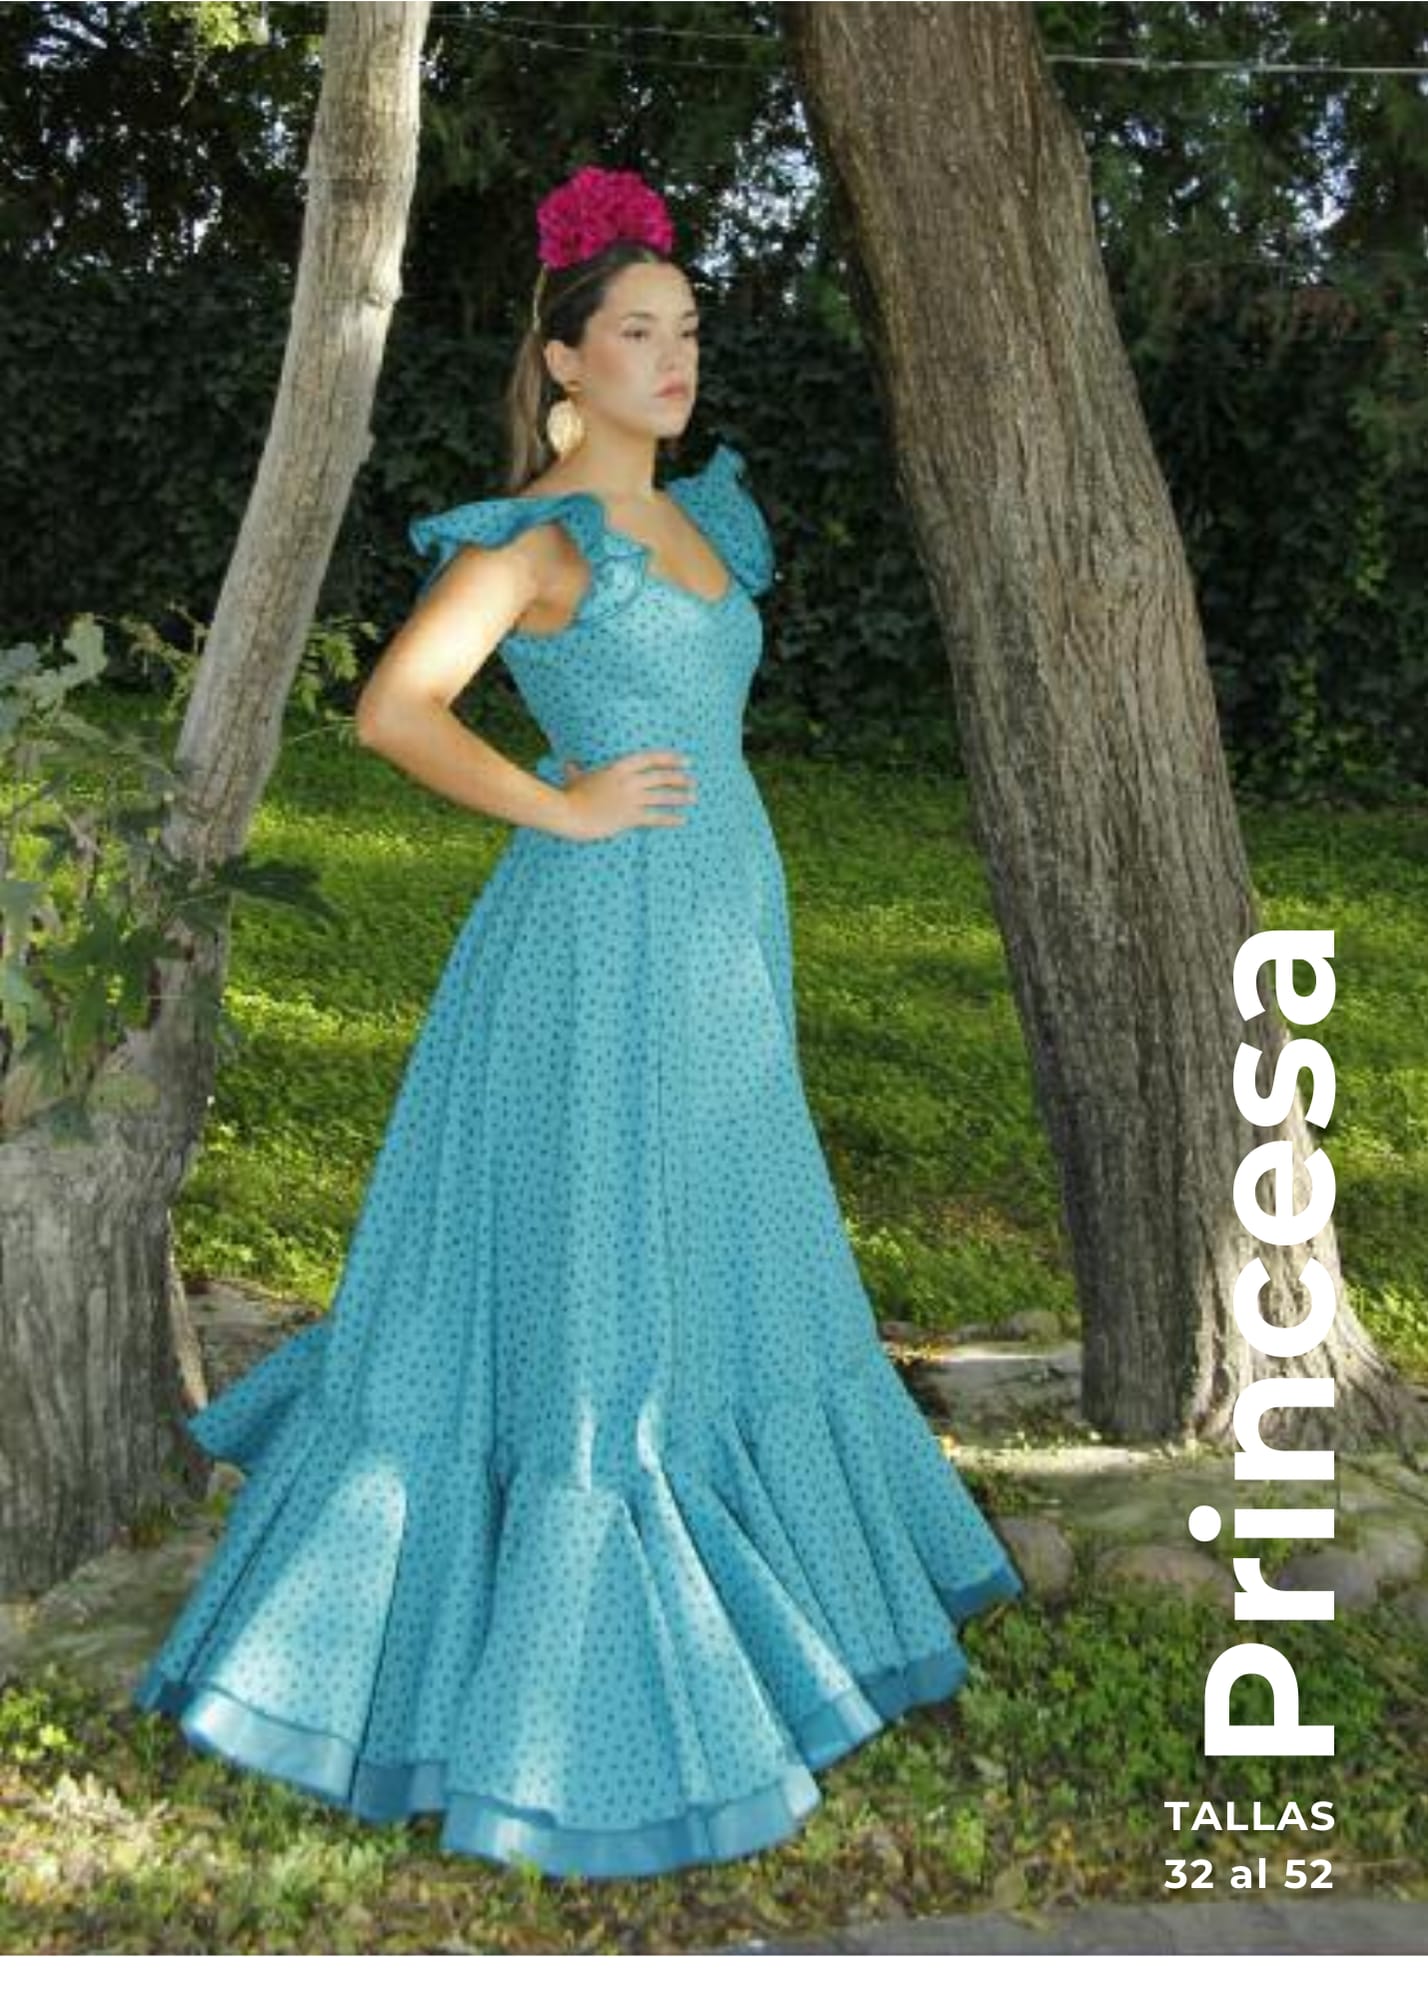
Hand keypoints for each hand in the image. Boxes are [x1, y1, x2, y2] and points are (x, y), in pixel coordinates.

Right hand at [554, 750, 697, 841]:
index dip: (671, 759)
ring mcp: (630, 799)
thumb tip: (568, 763)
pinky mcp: (629, 817)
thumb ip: (576, 769)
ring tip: (693, 797)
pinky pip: (654, 817)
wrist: (567, 813)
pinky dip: (670, 819)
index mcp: (618, 767)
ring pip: (662, 796)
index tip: (686, 760)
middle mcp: (628, 781)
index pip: (651, 759)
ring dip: (679, 796)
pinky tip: (682, 820)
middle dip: (679, 778)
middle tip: (693, 781)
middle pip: (660, 777)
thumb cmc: (568, 795)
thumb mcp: (574, 777)